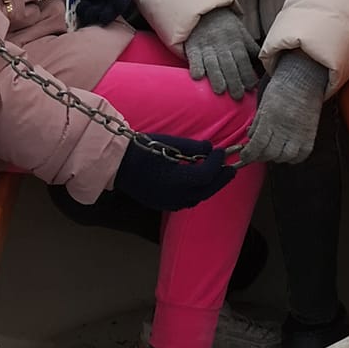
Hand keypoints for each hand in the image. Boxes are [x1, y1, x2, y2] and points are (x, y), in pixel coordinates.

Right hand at [112, 133, 234, 212]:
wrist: (116, 164)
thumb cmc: (141, 150)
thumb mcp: (168, 143)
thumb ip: (192, 148)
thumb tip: (210, 148)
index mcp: (175, 181)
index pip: (206, 176)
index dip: (217, 164)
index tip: (221, 152)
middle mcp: (174, 196)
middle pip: (206, 191)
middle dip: (221, 179)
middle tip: (232, 168)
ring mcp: (168, 203)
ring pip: (198, 198)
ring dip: (211, 187)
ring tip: (220, 175)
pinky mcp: (162, 204)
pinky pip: (187, 201)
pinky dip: (199, 192)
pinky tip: (201, 183)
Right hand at [184, 8, 259, 99]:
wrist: (204, 10)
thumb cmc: (226, 26)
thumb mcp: (242, 33)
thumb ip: (251, 49)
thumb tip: (265, 66)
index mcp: (236, 43)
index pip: (243, 60)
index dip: (247, 73)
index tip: (252, 87)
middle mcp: (222, 45)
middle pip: (229, 64)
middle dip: (234, 81)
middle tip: (237, 96)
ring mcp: (207, 46)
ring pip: (213, 63)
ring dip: (216, 77)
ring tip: (220, 91)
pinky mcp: (193, 47)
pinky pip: (194, 57)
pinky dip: (195, 66)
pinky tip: (198, 77)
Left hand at [237, 51, 328, 166]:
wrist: (305, 79)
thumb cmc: (282, 89)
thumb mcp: (264, 104)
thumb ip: (257, 124)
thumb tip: (251, 140)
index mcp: (270, 118)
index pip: (257, 145)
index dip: (249, 155)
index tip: (245, 156)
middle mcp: (285, 128)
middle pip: (270, 154)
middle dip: (260, 157)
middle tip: (257, 153)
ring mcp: (299, 132)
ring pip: (285, 157)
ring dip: (276, 158)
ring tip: (272, 151)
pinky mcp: (311, 135)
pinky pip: (301, 156)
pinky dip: (293, 158)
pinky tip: (287, 152)